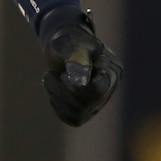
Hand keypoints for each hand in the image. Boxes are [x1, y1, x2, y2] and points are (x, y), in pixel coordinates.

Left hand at [37, 4, 122, 125]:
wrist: (61, 49)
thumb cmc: (65, 43)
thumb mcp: (66, 42)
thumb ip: (73, 53)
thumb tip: (79, 72)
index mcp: (112, 70)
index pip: (98, 89)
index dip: (77, 87)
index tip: (63, 75)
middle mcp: (109, 89)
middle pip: (87, 104)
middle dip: (62, 91)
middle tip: (49, 74)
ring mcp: (98, 103)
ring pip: (77, 114)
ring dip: (56, 96)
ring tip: (49, 77)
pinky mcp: (85, 112)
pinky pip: (70, 118)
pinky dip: (57, 105)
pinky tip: (53, 91)